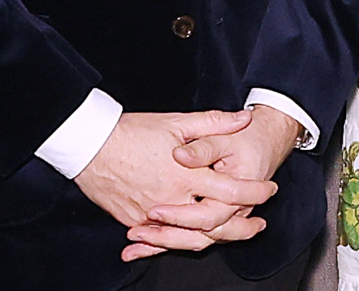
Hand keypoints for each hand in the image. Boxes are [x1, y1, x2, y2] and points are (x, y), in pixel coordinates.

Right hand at [70, 111, 276, 261]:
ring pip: (189, 238)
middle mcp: (170, 198)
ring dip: (214, 239)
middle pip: (214, 225)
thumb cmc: (132, 131)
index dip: (254, 192)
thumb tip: (244, 118)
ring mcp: (150, 214)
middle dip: (242, 228)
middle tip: (259, 225)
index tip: (269, 190)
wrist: (90, 145)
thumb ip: (214, 122)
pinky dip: (179, 240)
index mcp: (185, 174)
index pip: (230, 191)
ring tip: (233, 234)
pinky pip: (161, 238)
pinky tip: (194, 238)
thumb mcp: (177, 122)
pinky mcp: (134, 220)